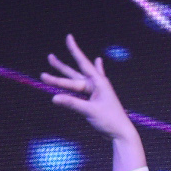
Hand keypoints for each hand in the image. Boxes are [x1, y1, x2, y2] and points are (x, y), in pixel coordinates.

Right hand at [40, 35, 143, 166]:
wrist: (121, 133)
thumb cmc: (109, 121)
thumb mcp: (89, 111)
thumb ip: (72, 103)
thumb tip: (54, 98)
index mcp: (98, 83)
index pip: (83, 63)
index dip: (75, 50)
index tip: (69, 36)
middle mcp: (97, 85)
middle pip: (74, 74)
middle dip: (60, 68)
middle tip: (49, 57)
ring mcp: (95, 92)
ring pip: (76, 82)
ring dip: (64, 76)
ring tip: (52, 68)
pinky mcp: (94, 100)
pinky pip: (85, 88)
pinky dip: (87, 76)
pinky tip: (98, 61)